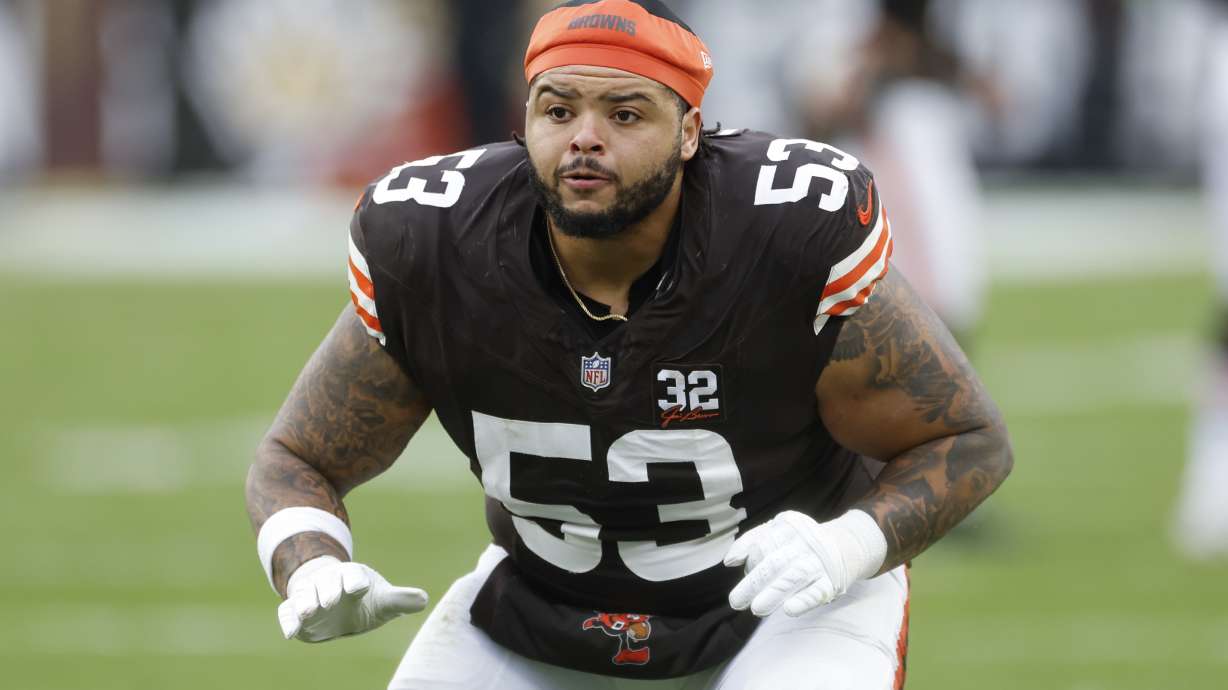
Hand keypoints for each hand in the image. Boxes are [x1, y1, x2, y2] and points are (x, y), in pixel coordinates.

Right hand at [277, 556, 427, 641]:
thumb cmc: (363, 600)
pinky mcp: (295, 610)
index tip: (359, 588)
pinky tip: (292, 633)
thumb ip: (400, 600)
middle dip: (328, 589)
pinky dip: (288, 620)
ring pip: (304, 594)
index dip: (356, 580)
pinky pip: (287, 611)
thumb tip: (424, 599)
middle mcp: (328, 581)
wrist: (334, 602)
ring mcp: (310, 594)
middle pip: (326, 581)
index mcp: (353, 575)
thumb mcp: (382, 601)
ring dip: (305, 602)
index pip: (354, 574)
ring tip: (309, 613)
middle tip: (331, 601)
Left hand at [724, 510, 885, 617]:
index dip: (750, 559)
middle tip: (736, 601)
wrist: (845, 545)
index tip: (742, 571)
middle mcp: (804, 543)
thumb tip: (728, 561)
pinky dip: (804, 600)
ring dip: (774, 593)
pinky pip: (817, 591)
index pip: (763, 543)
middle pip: (774, 563)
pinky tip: (789, 610)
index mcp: (787, 527)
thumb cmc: (800, 541)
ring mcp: (818, 563)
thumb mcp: (778, 531)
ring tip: (756, 608)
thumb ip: (751, 541)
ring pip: (793, 578)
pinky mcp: (831, 581)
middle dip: (754, 583)